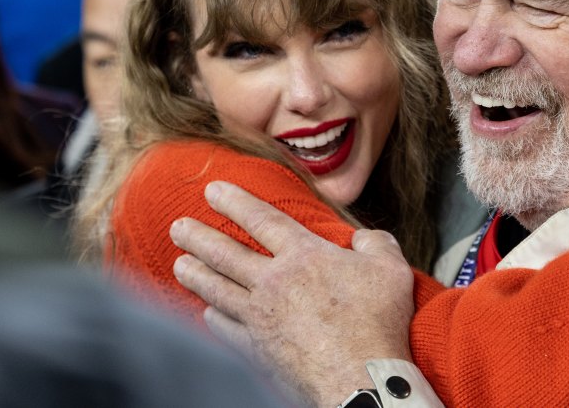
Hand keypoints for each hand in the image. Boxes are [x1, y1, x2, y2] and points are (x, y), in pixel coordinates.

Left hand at [169, 181, 415, 406]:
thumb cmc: (377, 323)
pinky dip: (211, 316)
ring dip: (194, 274)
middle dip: (198, 236)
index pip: (261, 219)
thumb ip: (376, 243)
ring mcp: (260, 316)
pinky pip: (224, 327)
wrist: (359, 378)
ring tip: (179, 263)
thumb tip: (364, 237)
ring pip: (216, 288)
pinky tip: (205, 312)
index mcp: (304, 255)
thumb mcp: (391, 269)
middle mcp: (274, 282)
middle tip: (177, 225)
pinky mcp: (255, 348)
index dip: (234, 201)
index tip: (211, 190)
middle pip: (225, 253)